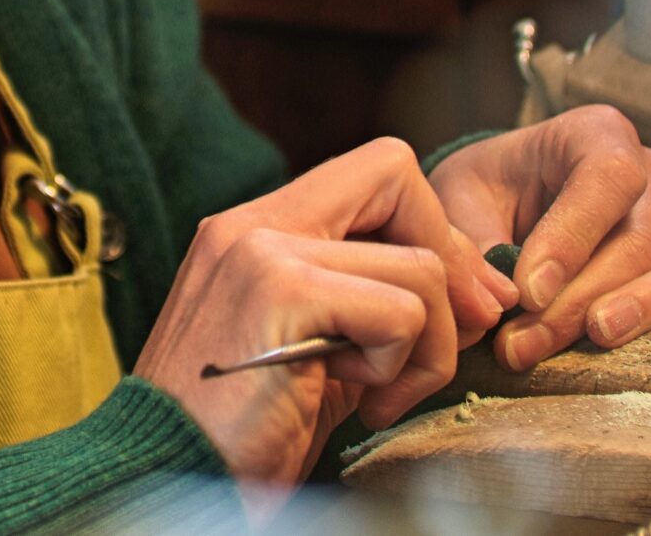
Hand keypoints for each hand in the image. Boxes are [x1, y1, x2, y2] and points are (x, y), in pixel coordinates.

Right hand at [133, 138, 518, 515]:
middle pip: (397, 176)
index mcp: (254, 227)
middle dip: (449, 262)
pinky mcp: (279, 291)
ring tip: (372, 394)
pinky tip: (354, 403)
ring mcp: (262, 250)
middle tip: (443, 343)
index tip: (448, 304)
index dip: (428, 226)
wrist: (166, 480)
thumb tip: (484, 291)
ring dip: (424, 346)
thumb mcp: (318, 353)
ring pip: (418, 264)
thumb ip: (378, 306)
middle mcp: (252, 223)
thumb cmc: (242, 434)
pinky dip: (399, 370)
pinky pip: (403, 314)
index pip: (374, 171)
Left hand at [427, 105, 650, 371]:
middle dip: (583, 297)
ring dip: (648, 310)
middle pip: (644, 236)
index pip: (607, 178)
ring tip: (595, 341)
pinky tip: (636, 364)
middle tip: (525, 342)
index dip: (572, 238)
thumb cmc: (485, 193)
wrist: (503, 208)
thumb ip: (475, 242)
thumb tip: (500, 302)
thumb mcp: (460, 199)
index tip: (527, 292)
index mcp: (597, 136)